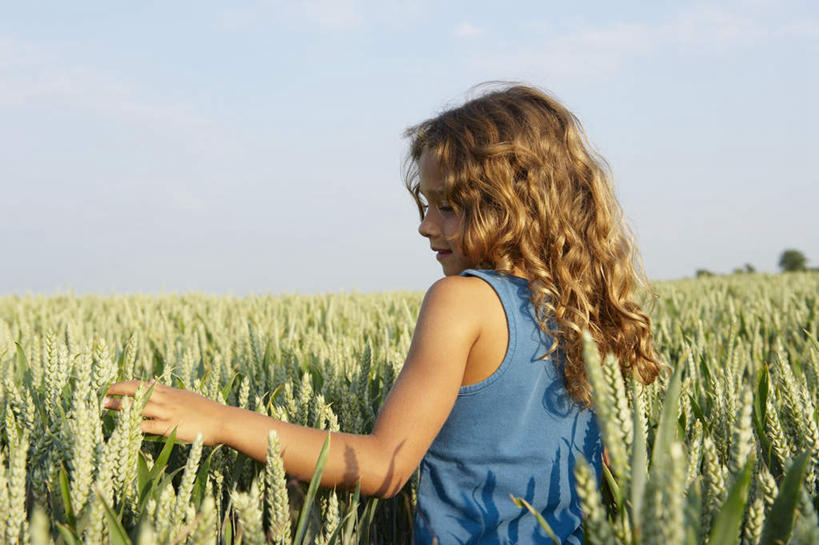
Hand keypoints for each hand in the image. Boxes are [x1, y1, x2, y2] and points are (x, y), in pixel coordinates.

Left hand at [104, 380, 226, 444]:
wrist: (221, 420)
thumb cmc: (206, 410)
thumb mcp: (185, 396)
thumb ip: (168, 392)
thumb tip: (152, 383)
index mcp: (169, 392)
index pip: (141, 384)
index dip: (124, 384)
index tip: (110, 386)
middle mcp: (165, 399)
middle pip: (135, 391)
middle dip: (117, 390)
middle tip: (100, 393)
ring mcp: (166, 412)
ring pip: (137, 406)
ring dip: (119, 406)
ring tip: (104, 406)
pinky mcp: (169, 427)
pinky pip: (146, 426)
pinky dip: (132, 426)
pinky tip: (121, 428)